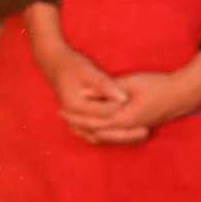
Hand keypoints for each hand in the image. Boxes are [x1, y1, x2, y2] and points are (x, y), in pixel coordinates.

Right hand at [26, 7, 133, 138]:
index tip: (141, 110)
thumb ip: (105, 85)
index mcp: (75, 105)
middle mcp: (73, 116)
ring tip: (139, 136)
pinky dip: (109, 136)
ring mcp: (73, 120)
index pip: (104, 113)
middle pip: (102, 132)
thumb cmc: (71, 64)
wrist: (53, 63)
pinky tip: (125, 133)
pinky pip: (93, 135)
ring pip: (97, 137)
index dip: (122, 110)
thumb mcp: (88, 70)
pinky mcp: (76, 120)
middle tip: (146, 131)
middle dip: (125, 133)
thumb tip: (122, 97)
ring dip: (117, 139)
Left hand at [73, 56, 200, 143]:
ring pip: (106, 136)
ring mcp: (135, 129)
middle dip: (78, 125)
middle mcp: (128, 128)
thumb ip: (105, 89)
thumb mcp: (130, 82)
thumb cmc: (159, 84)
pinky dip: (102, 131)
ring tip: (73, 122)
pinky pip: (116, 134)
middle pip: (97, 132)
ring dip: (89, 130)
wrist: (186, 93)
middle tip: (62, 117)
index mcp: (124, 118)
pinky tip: (94, 124)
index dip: (75, 117)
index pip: (93, 122)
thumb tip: (82, 92)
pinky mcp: (139, 126)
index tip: (60, 110)